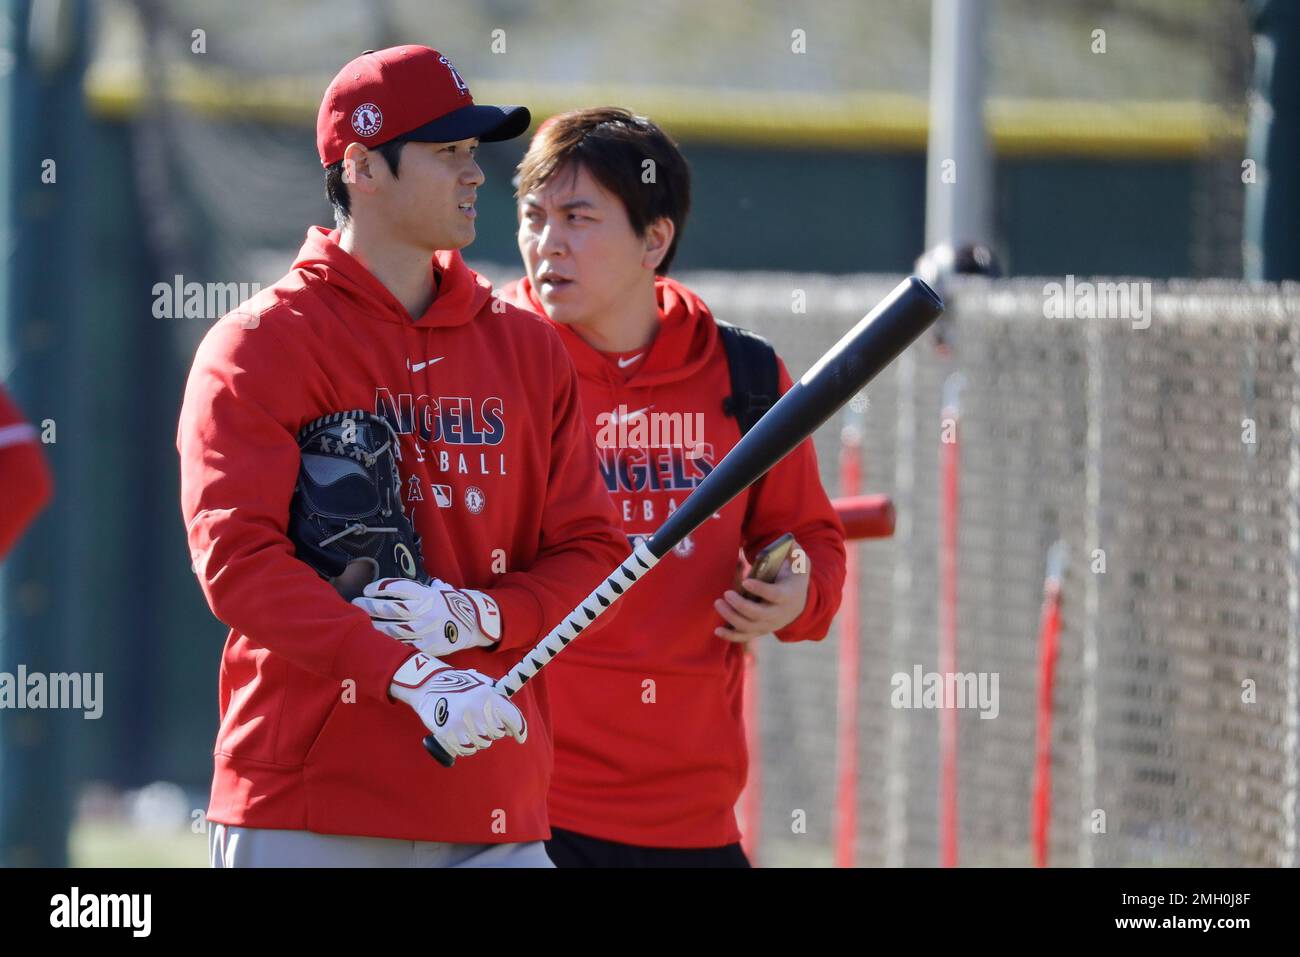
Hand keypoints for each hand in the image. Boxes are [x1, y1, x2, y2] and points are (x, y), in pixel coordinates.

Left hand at [355, 577, 500, 656]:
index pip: (397, 588)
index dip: (379, 588)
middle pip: (389, 609)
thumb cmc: (452, 604)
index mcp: (427, 595)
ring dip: (373, 626)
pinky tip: (375, 640)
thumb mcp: (439, 590)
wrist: (475, 624)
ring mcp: (426, 630)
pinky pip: (402, 645)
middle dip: (368, 606)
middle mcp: (425, 611)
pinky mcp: (427, 647)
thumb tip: (395, 586)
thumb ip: (420, 588)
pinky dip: (387, 642)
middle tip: (355, 604)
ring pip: (391, 629)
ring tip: (360, 623)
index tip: (367, 590)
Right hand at [389, 653, 526, 757]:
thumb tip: (513, 724)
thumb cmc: (459, 685)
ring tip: (468, 725)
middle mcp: (475, 709)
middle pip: (497, 733)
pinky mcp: (448, 734)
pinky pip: (467, 750)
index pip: (511, 718)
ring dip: (479, 738)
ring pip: (482, 743)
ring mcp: (461, 723)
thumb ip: (497, 699)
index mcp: (486, 694)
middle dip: (494, 730)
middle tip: (483, 723)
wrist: (427, 687)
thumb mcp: (480, 683)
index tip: (520, 737)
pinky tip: (461, 734)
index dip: (519, 729)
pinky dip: (466, 746)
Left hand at [714, 542, 810, 644]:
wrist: (798, 604)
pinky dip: (730, 636)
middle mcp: (778, 613)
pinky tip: (717, 630)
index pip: (774, 595)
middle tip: (726, 594)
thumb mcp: (800, 564)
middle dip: (740, 606)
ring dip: (731, 617)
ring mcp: (768, 624)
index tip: (745, 581)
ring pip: (748, 627)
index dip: (760, 590)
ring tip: (718, 603)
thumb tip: (789, 542)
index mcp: (787, 595)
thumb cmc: (794, 579)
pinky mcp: (759, 630)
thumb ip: (795, 553)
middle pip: (758, 614)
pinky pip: (744, 637)